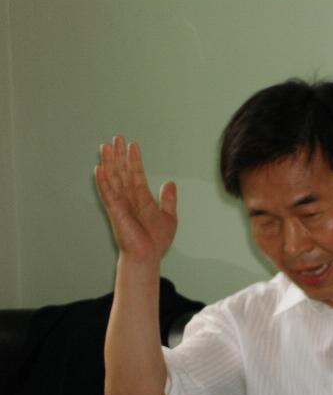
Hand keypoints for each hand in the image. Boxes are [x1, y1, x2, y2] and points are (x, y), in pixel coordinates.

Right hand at [95, 136, 176, 262]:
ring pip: (113, 178)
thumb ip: (168, 199)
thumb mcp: (169, 216)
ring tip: (105, 146)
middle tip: (117, 138)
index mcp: (141, 198)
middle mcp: (129, 198)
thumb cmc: (156, 240)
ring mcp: (120, 204)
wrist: (148, 255)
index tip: (133, 145)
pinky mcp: (115, 211)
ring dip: (109, 162)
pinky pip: (107, 193)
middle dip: (119, 155)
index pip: (136, 174)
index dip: (134, 160)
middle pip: (122, 172)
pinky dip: (102, 181)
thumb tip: (170, 183)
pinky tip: (99, 169)